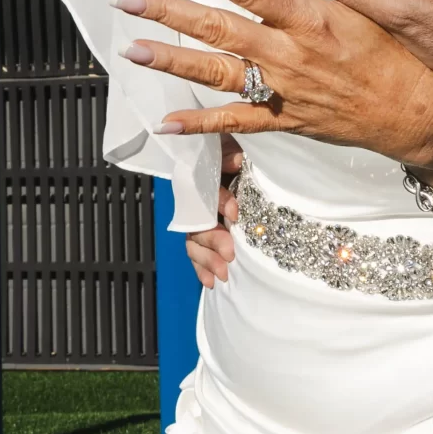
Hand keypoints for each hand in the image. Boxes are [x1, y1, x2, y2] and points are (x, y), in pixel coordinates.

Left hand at [117, 0, 432, 179]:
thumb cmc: (410, 49)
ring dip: (172, 62)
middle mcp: (291, 55)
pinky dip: (201, 124)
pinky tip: (166, 122)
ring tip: (132, 51)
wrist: (428, 114)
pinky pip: (238, 122)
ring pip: (218, 75)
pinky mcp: (289, 119)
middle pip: (218, 30)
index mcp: (312, 19)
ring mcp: (286, 90)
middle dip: (169, 12)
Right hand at [188, 140, 243, 285]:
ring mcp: (199, 220)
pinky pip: (197, 253)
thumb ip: (232, 155)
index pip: (207, 191)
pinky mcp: (204, 236)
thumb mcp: (233, 150)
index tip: (235, 213)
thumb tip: (237, 161)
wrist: (236, 166)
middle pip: (198, 222)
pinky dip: (202, 269)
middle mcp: (198, 201)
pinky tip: (210, 282)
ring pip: (194, 241)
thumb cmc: (234, 156)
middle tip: (230, 254)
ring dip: (207, 259)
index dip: (220, 202)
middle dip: (213, 240)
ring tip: (223, 274)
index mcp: (205, 178)